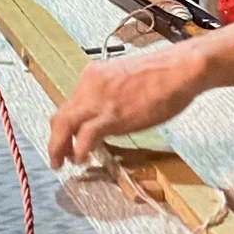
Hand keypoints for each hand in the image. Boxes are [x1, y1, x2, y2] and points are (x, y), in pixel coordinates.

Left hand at [48, 44, 204, 167]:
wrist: (178, 70)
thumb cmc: (163, 75)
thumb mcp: (127, 80)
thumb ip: (113, 94)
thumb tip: (111, 113)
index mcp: (95, 74)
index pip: (70, 102)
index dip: (66, 124)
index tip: (67, 137)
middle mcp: (90, 85)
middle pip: (60, 115)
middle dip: (55, 139)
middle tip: (58, 156)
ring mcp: (98, 100)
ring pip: (64, 126)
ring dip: (59, 148)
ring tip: (61, 163)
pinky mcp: (110, 116)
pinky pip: (84, 137)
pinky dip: (79, 151)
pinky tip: (82, 160)